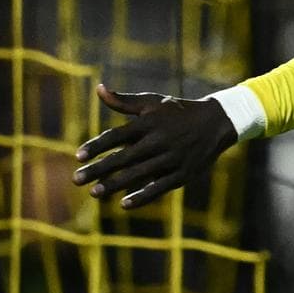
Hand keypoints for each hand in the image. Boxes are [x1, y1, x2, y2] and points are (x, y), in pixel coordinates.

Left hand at [72, 84, 238, 208]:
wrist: (217, 122)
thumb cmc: (178, 111)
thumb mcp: (153, 102)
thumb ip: (124, 101)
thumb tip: (99, 89)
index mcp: (150, 122)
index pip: (118, 135)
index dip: (97, 145)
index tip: (77, 155)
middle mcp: (160, 140)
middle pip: (124, 157)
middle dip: (99, 168)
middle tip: (76, 179)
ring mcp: (173, 158)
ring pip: (139, 173)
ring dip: (115, 184)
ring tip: (94, 193)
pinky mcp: (183, 173)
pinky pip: (160, 187)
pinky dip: (143, 196)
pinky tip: (124, 204)